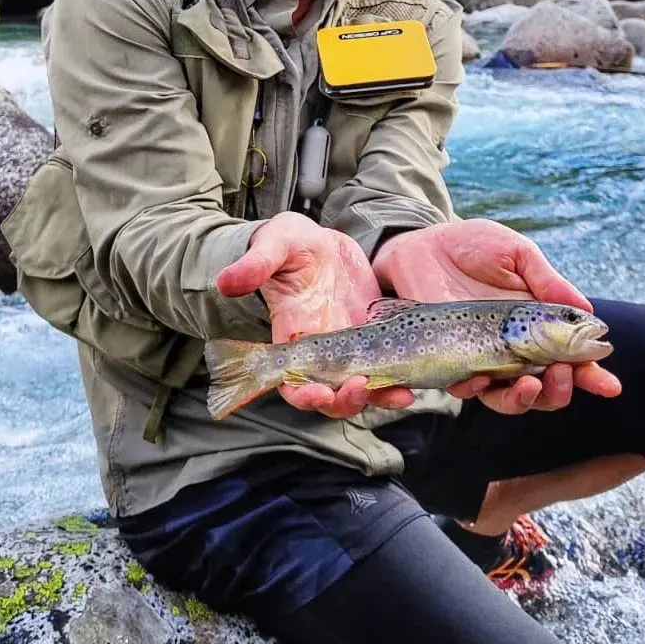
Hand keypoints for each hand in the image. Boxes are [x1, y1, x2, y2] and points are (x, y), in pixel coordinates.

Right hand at [216, 212, 414, 417]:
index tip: (318, 394)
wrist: (317, 243)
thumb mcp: (273, 245)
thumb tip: (226, 281)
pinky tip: (418, 379)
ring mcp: (350, 347)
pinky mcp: (374, 337)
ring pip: (364, 386)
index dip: (303, 395)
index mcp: (293, 337)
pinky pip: (387, 366)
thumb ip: (255, 264)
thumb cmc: (288, 244)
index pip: (292, 382)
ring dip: (381, 396)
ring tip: (403, 395)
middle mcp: (321, 351)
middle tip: (365, 387)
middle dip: (348, 400)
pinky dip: (400, 376)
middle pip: (332, 394)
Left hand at [372, 218, 620, 414]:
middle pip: (545, 390)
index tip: (609, 385)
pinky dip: (476, 388)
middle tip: (562, 375)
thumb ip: (547, 281)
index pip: (571, 358)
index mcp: (538, 324)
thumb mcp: (516, 253)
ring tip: (531, 384)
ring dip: (523, 400)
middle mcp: (514, 349)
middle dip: (559, 392)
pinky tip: (483, 376)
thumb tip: (588, 310)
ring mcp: (482, 358)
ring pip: (507, 399)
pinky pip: (465, 387)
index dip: (591, 375)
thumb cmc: (474, 246)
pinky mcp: (450, 360)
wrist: (424, 242)